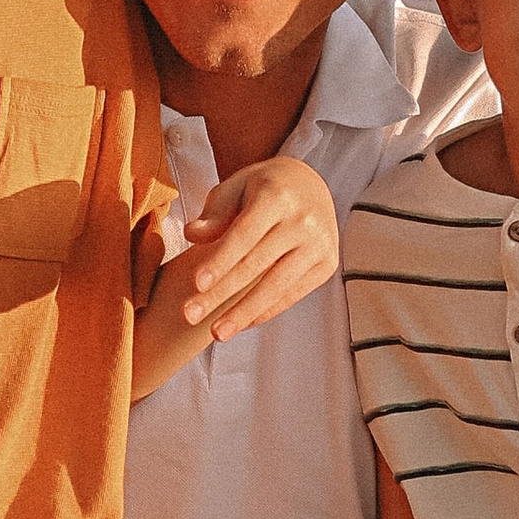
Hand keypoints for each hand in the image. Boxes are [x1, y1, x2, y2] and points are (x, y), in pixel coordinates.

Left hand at [177, 155, 338, 341]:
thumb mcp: (235, 188)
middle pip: (256, 265)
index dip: (221, 261)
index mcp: (278, 196)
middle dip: (221, 294)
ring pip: (276, 286)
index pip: (245, 235)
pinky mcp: (327, 264)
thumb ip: (214, 213)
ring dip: (243, 313)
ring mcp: (319, 244)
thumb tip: (191, 234)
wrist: (310, 185)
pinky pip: (291, 295)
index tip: (196, 285)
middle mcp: (304, 221)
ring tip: (216, 334)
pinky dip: (264, 311)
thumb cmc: (263, 188)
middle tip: (191, 316)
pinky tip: (239, 323)